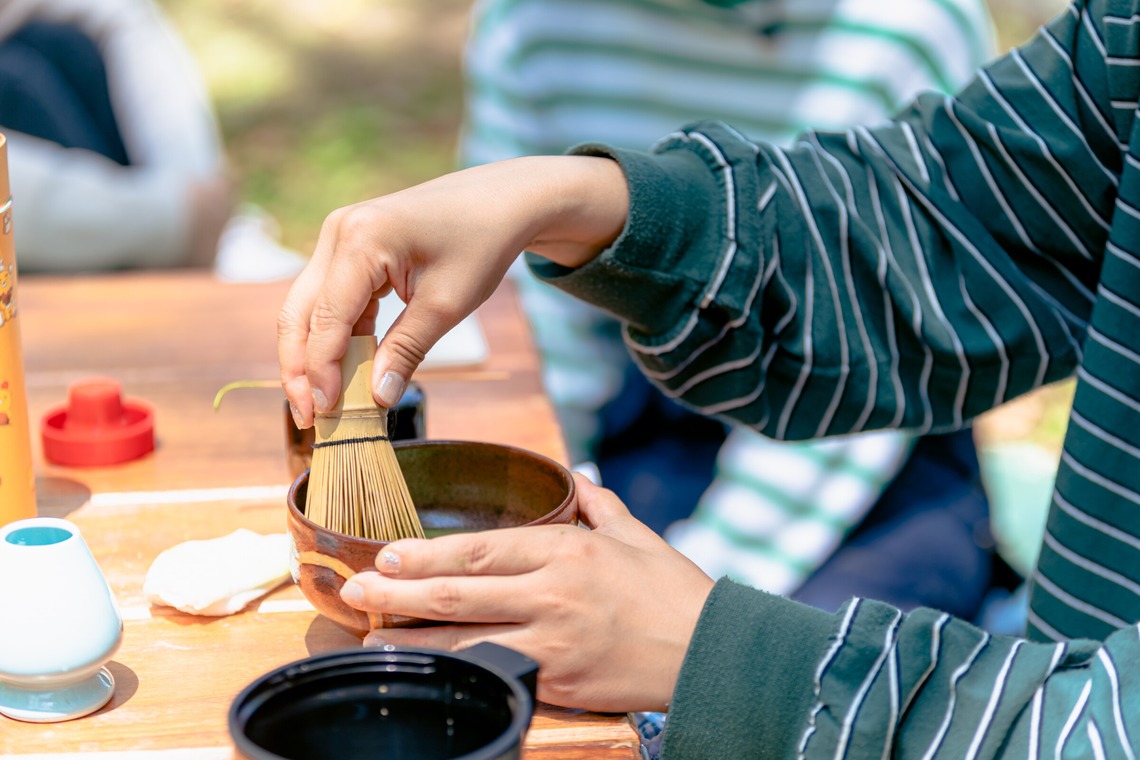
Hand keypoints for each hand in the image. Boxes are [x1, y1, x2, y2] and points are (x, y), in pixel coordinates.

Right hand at [278, 156, 627, 426]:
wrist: (499, 201)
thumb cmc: (480, 244)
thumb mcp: (446, 305)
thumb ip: (407, 351)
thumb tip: (377, 399)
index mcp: (361, 240)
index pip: (326, 319)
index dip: (321, 372)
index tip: (325, 414)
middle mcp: (339, 232)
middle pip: (300, 312)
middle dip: (301, 368)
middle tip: (309, 417)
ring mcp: (339, 236)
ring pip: (309, 307)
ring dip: (314, 355)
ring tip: (322, 403)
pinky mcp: (348, 246)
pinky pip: (331, 298)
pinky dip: (335, 336)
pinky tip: (344, 372)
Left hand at [339, 474, 715, 711]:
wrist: (712, 653)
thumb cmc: (675, 592)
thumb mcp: (636, 536)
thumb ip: (597, 504)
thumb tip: (574, 479)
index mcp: (568, 551)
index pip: (481, 551)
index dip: (426, 556)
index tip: (386, 554)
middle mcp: (554, 594)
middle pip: (459, 593)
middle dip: (399, 591)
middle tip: (357, 588)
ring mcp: (554, 642)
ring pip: (467, 639)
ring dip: (414, 635)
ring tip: (372, 631)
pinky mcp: (559, 682)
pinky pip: (498, 672)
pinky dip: (459, 668)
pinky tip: (431, 665)